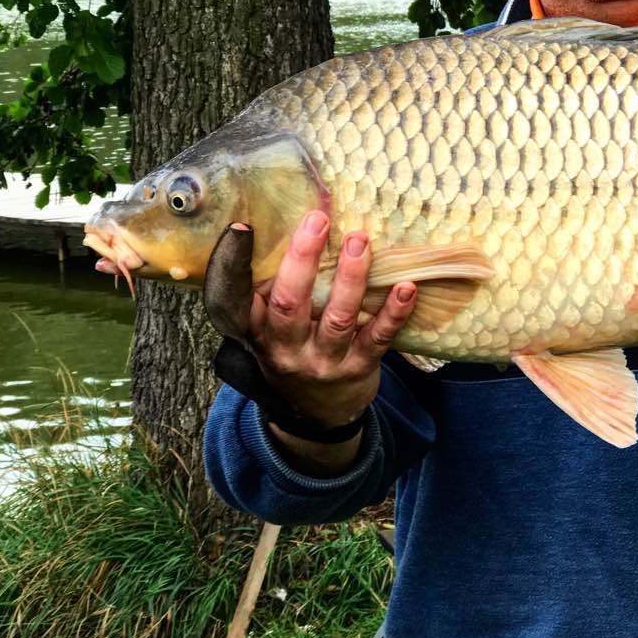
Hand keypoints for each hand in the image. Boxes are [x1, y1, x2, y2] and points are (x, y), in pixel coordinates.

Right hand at [249, 210, 416, 427]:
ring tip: (360, 241)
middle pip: (290, 302)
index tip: (241, 229)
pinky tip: (405, 287)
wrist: (319, 415)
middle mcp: (285, 349)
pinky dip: (394, 312)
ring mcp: (323, 362)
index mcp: (257, 333)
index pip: (234, 300)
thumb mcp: (270, 332)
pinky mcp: (359, 368)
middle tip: (318, 221)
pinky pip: (378, 338)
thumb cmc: (294, 354)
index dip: (232, 266)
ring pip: (338, 317)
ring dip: (352, 277)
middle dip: (304, 258)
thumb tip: (288, 228)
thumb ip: (272, 294)